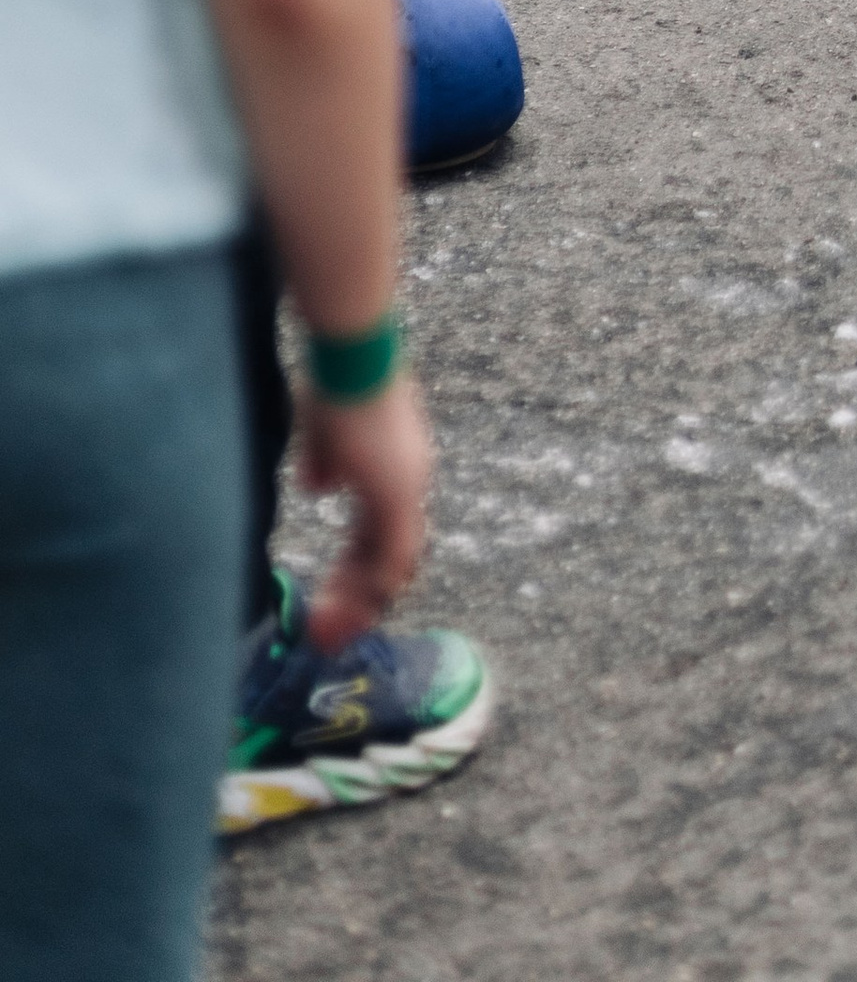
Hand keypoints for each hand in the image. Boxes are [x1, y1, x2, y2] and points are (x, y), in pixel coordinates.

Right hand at [299, 371, 431, 651]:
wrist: (353, 353)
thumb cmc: (335, 381)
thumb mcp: (322, 430)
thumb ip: (323, 462)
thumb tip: (317, 487)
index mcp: (392, 470)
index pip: (375, 535)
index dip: (353, 571)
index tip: (328, 600)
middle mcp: (407, 481)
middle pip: (384, 555)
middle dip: (352, 597)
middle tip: (325, 635)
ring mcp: (406, 487)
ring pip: (389, 564)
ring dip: (355, 602)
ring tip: (324, 634)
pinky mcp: (398, 491)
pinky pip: (390, 555)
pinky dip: (368, 588)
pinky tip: (347, 612)